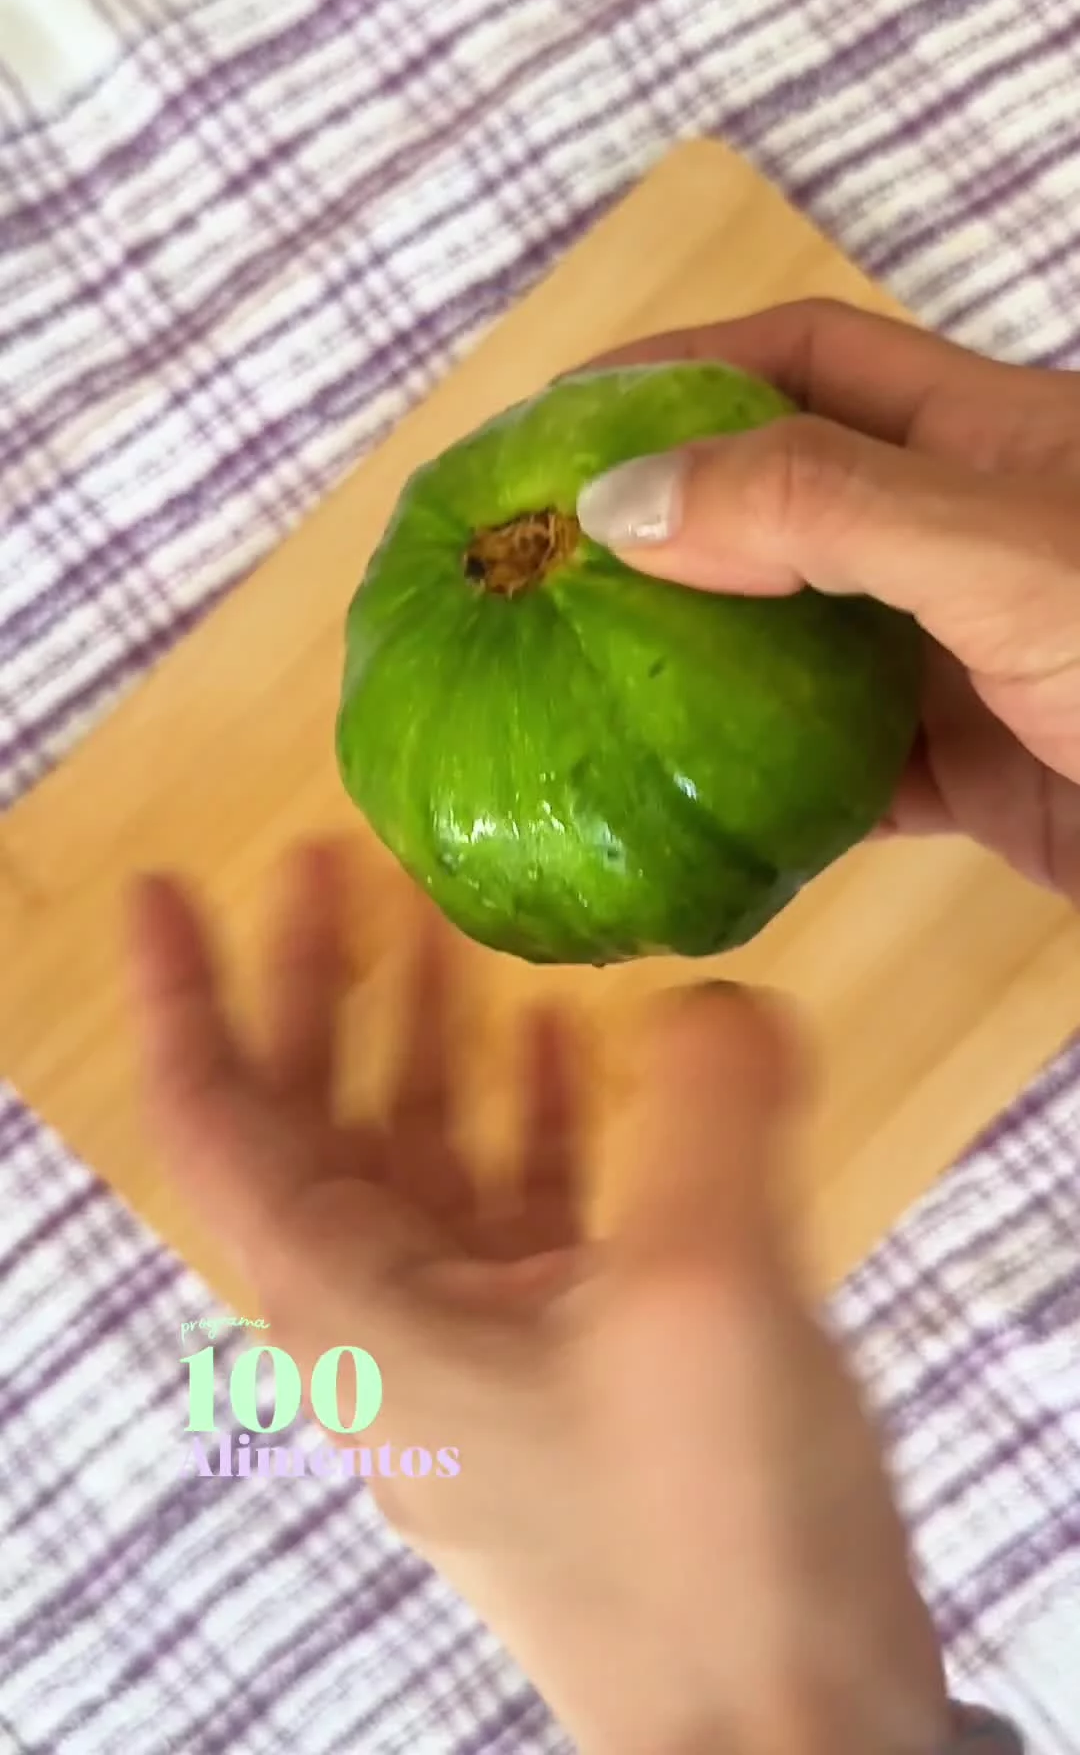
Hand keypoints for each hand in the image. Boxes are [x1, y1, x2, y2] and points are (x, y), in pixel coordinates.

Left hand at [128, 839, 948, 1754]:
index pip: (223, 1133)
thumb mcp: (698, 1296)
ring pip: (425, 1159)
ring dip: (432, 1039)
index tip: (168, 889)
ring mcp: (488, 1349)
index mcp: (358, 1317)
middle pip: (319, 1128)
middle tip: (326, 861)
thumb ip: (697, 1111)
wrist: (785, 1742)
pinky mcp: (580, 1368)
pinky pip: (528, 1209)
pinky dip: (536, 1116)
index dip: (188, 1001)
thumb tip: (709, 1004)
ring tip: (452, 922)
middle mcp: (395, 1328)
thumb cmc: (702, 1534)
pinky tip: (571, 1045)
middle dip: (316, 991)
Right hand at [576, 300, 1079, 903]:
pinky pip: (839, 772)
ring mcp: (965, 655)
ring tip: (568, 680)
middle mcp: (962, 534)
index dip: (678, 366)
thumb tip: (623, 499)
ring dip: (697, 660)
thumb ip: (820, 507)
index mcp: (980, 436)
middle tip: (530, 562)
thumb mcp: (997, 548)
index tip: (556, 416)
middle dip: (661, 518)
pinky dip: (761, 786)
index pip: (802, 360)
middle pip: (780, 498)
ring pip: (797, 642)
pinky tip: (681, 806)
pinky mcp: (973, 770)